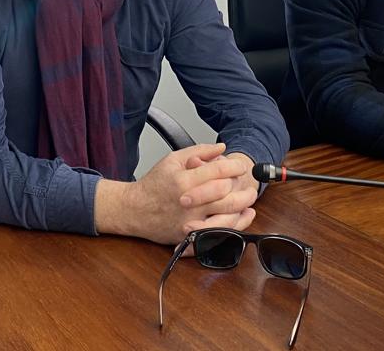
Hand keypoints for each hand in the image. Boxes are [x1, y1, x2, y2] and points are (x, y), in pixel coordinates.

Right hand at [93, 143, 256, 243]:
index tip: (241, 165)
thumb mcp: (172, 160)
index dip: (234, 166)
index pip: (218, 171)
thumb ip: (198, 152)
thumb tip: (221, 148)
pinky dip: (233, 226)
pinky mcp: (191, 236)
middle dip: (243, 188)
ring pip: (226, 216)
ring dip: (243, 207)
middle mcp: (189, 202)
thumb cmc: (153, 184)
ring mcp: (190, 221)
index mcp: (183, 180)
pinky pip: (218, 234)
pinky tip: (240, 217)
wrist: (134, 210)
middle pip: (226, 194)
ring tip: (248, 200)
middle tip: (249, 184)